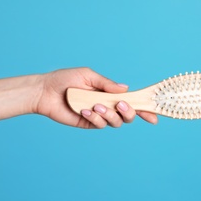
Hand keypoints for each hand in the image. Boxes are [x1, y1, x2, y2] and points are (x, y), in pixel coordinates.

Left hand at [35, 67, 157, 128]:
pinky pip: (99, 124)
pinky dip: (95, 118)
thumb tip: (126, 89)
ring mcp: (99, 116)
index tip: (154, 114)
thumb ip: (107, 84)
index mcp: (110, 94)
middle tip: (120, 105)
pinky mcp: (88, 123)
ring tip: (95, 106)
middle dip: (129, 112)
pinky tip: (84, 110)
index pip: (132, 102)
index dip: (144, 109)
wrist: (46, 91)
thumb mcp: (89, 76)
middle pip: (128, 115)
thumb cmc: (66, 79)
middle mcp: (107, 106)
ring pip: (116, 122)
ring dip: (110, 115)